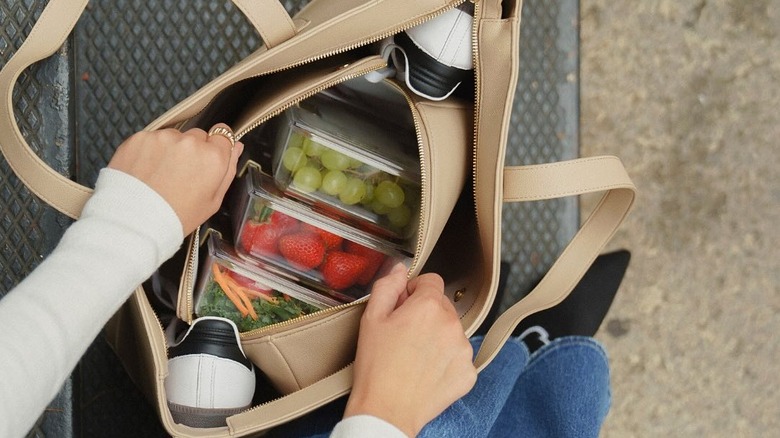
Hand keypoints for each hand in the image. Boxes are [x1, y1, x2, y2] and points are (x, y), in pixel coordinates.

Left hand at [107, 124, 242, 234]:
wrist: (134, 221)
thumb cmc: (175, 216)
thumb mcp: (212, 202)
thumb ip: (228, 170)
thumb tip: (236, 147)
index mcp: (213, 158)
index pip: (224, 135)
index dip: (216, 147)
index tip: (207, 157)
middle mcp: (190, 142)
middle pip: (198, 136)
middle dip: (192, 150)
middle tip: (181, 175)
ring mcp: (164, 138)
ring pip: (173, 137)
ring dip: (170, 150)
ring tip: (160, 176)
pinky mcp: (140, 138)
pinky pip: (151, 139)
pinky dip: (149, 152)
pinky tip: (146, 172)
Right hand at [344, 264, 476, 436]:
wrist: (386, 411)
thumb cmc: (376, 367)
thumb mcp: (371, 318)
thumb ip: (387, 286)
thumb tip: (400, 269)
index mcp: (429, 307)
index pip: (431, 281)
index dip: (413, 291)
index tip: (403, 306)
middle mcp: (452, 324)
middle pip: (442, 306)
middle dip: (425, 314)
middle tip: (404, 335)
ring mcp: (464, 350)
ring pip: (452, 331)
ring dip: (437, 337)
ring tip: (414, 356)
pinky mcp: (468, 373)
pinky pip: (459, 356)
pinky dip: (446, 361)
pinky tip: (426, 371)